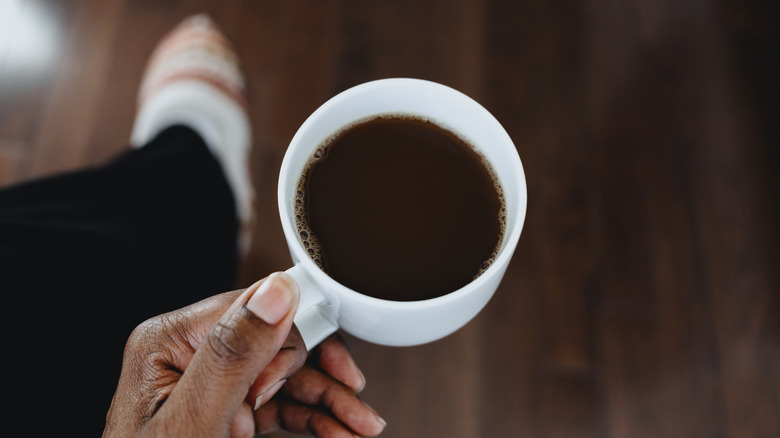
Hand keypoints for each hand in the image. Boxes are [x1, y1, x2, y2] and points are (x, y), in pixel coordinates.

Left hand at [104, 272, 385, 436]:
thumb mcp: (194, 420)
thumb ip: (233, 354)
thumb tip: (276, 291)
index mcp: (171, 342)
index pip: (254, 309)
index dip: (301, 336)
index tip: (341, 367)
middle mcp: (192, 355)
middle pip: (280, 342)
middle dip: (321, 376)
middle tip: (350, 407)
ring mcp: (213, 384)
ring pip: (288, 376)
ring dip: (330, 400)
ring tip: (364, 427)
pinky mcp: (229, 411)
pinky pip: (281, 403)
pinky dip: (314, 419)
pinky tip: (342, 433)